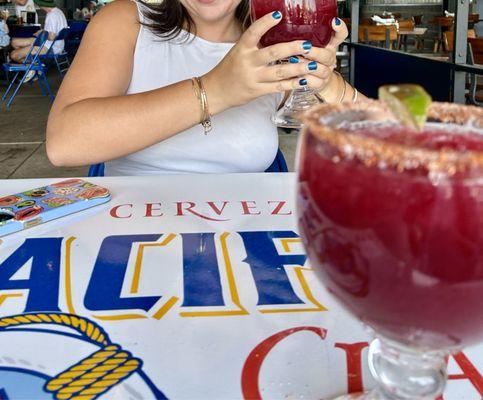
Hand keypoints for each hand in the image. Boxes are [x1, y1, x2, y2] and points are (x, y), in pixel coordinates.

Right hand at [203, 11, 326, 111]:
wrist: (216, 91)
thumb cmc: (229, 70)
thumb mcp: (238, 52)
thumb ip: (254, 43)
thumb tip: (274, 30)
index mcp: (241, 48)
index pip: (253, 32)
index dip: (266, 23)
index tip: (278, 14)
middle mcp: (247, 62)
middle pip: (273, 53)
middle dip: (293, 48)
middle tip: (308, 45)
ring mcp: (253, 78)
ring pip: (279, 72)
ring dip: (298, 68)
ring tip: (313, 65)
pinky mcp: (257, 91)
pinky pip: (278, 87)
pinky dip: (292, 84)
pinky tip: (303, 81)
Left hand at [295, 18, 348, 92]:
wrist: (317, 80)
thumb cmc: (310, 59)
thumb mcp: (310, 45)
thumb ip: (305, 37)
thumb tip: (287, 25)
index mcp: (329, 46)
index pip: (340, 35)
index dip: (340, 28)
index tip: (334, 22)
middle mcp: (330, 58)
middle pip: (328, 55)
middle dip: (315, 52)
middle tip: (305, 48)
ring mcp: (326, 72)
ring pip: (322, 70)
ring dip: (308, 66)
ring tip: (296, 61)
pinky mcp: (321, 83)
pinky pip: (316, 82)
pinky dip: (307, 80)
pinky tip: (298, 76)